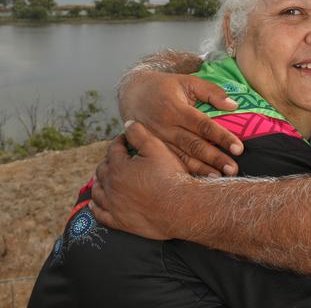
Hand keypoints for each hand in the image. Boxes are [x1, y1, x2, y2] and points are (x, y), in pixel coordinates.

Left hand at [91, 122, 189, 239]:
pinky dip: (95, 207)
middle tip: (116, 157)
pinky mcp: (119, 221)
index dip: (119, 142)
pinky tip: (95, 203)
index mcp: (118, 167)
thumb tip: (128, 124)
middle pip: (102, 170)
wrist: (180, 207)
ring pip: (98, 192)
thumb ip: (140, 134)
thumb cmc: (170, 176)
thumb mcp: (157, 149)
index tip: (126, 139)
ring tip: (103, 178)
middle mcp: (111, 186)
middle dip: (108, 161)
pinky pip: (100, 214)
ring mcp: (114, 206)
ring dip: (99, 183)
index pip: (113, 149)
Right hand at [119, 70, 243, 175]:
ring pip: (181, 158)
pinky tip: (198, 181)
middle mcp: (165, 126)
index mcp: (175, 109)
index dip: (221, 137)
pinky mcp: (150, 149)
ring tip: (219, 179)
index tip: (239, 148)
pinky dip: (184, 172)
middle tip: (234, 169)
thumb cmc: (165, 86)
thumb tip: (233, 105)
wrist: (131, 92)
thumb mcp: (187, 81)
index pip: (203, 125)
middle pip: (193, 145)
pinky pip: (169, 162)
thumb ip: (211, 91)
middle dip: (215, 159)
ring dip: (201, 170)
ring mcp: (156, 140)